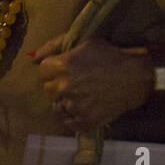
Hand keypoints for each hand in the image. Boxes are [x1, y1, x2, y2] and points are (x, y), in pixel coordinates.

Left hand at [30, 36, 150, 131]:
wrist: (135, 77)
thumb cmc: (109, 55)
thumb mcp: (83, 42)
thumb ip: (53, 46)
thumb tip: (30, 57)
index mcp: (62, 66)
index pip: (42, 71)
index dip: (54, 69)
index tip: (66, 69)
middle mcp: (64, 87)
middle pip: (48, 89)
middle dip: (59, 84)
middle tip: (77, 81)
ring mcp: (74, 106)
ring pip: (57, 106)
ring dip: (67, 101)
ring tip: (83, 95)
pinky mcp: (84, 121)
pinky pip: (68, 122)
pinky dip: (74, 116)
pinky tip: (85, 106)